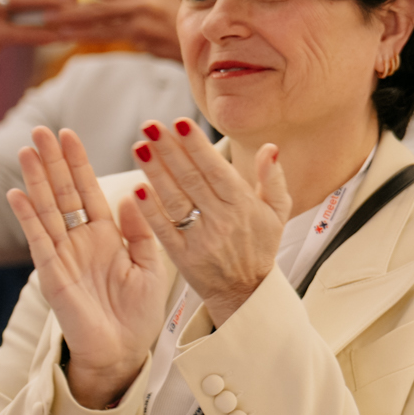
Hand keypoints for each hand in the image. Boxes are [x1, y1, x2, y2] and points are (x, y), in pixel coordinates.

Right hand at [4, 127, 171, 408]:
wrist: (124, 351)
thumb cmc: (138, 312)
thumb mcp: (150, 265)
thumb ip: (141, 231)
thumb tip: (127, 195)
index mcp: (106, 235)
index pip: (88, 190)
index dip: (78, 163)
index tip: (68, 134)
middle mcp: (81, 240)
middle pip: (63, 193)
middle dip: (52, 162)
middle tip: (40, 129)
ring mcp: (64, 255)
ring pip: (47, 210)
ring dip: (35, 181)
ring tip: (26, 150)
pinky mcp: (53, 274)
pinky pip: (39, 241)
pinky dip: (28, 218)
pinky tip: (17, 194)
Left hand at [129, 118, 288, 326]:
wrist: (246, 291)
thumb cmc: (259, 246)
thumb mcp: (277, 212)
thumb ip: (274, 179)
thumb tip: (270, 148)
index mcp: (244, 206)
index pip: (217, 170)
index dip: (197, 146)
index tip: (179, 123)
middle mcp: (222, 221)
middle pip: (191, 180)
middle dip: (169, 151)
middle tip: (149, 126)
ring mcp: (201, 239)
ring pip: (175, 200)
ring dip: (155, 173)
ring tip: (139, 148)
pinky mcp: (183, 257)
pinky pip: (164, 230)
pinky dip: (150, 210)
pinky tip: (137, 189)